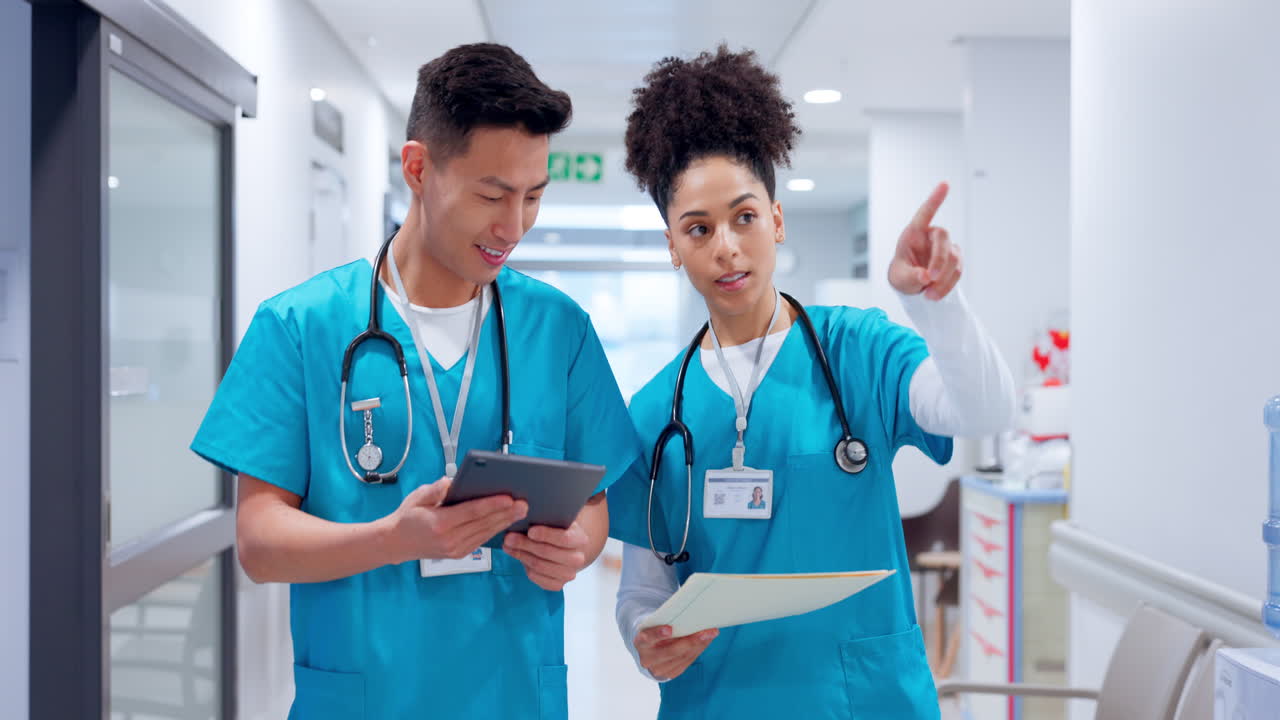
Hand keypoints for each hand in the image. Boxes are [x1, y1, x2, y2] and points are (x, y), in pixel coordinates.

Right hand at [386, 477, 526, 562]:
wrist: (396, 543)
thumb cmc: (408, 517)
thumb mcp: (418, 497)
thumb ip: (436, 489)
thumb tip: (453, 482)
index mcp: (440, 524)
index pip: (472, 512)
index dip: (492, 504)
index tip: (509, 498)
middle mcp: (450, 539)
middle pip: (483, 524)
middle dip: (506, 513)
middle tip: (524, 503)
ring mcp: (456, 549)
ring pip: (486, 533)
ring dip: (505, 522)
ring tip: (521, 511)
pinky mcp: (459, 553)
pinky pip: (482, 540)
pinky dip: (495, 530)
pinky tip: (507, 521)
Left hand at [503, 522, 590, 590]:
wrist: (564, 548)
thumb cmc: (557, 530)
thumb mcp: (556, 520)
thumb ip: (546, 518)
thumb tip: (523, 513)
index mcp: (580, 539)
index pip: (564, 538)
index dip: (546, 535)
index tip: (530, 531)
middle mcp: (577, 559)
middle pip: (548, 553)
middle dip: (525, 544)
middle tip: (509, 538)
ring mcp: (568, 574)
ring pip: (539, 565)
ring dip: (521, 555)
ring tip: (508, 546)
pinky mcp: (557, 584)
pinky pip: (537, 577)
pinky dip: (525, 567)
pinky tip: (518, 556)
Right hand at [634, 625, 718, 679]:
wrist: (647, 648)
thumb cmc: (654, 629)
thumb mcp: (654, 624)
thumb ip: (666, 622)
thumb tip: (690, 615)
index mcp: (640, 642)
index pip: (648, 638)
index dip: (658, 634)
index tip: (669, 629)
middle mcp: (647, 658)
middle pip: (671, 651)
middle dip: (691, 640)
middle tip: (706, 631)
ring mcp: (658, 669)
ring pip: (682, 657)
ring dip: (699, 645)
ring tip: (711, 634)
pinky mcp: (669, 674)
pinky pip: (687, 662)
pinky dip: (698, 650)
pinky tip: (706, 641)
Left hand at [888, 182, 962, 300]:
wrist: (913, 286)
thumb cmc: (902, 275)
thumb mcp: (900, 278)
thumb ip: (910, 276)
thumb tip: (925, 277)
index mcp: (914, 233)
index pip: (925, 213)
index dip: (935, 199)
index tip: (945, 184)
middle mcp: (932, 236)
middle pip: (943, 239)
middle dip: (938, 261)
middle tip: (929, 280)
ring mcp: (945, 247)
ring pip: (953, 259)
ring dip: (943, 279)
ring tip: (928, 295)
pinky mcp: (955, 260)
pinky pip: (957, 271)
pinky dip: (948, 285)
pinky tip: (935, 294)